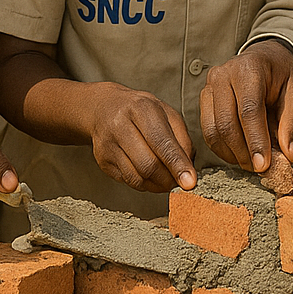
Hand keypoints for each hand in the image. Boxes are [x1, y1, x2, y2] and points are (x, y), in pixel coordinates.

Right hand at [79, 81, 196, 192]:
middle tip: (180, 182)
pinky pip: (128, 181)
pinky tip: (151, 176)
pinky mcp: (103, 161)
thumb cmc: (141, 111)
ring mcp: (108, 145)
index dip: (177, 164)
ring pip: (137, 178)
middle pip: (148, 164)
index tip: (189, 182)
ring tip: (167, 180)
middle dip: (168, 179)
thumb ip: (182, 139)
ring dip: (157, 185)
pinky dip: (144, 184)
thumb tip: (188, 169)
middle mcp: (120, 125)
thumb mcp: (166, 114)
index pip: (161, 142)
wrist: (105, 108)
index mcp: (141, 108)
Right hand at [200, 40, 292, 172]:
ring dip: (232, 154)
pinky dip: (223, 149)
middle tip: (260, 169)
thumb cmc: (283, 78)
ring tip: (251, 163)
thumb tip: (289, 156)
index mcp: (250, 68)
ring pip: (213, 131)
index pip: (249, 110)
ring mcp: (209, 86)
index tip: (263, 165)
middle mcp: (223, 74)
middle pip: (227, 123)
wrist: (265, 60)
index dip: (256, 140)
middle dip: (243, 152)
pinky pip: (207, 132)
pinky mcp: (204, 100)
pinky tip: (239, 155)